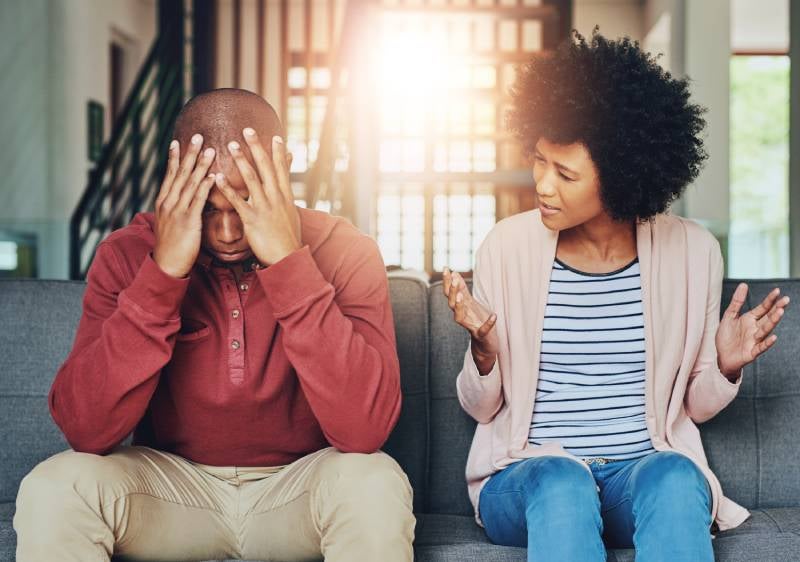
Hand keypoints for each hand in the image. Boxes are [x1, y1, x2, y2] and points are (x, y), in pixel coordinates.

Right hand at [153, 134, 215, 277]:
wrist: (167, 265)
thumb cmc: (172, 246)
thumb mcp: (171, 223)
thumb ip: (178, 209)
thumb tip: (185, 200)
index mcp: (164, 202)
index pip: (170, 175)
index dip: (174, 158)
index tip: (178, 141)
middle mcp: (168, 203)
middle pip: (180, 173)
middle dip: (189, 154)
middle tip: (198, 136)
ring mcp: (177, 211)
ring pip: (189, 183)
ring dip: (200, 165)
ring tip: (210, 149)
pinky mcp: (188, 221)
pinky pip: (198, 200)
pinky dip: (205, 186)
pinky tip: (212, 175)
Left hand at [215, 128, 300, 265]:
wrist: (288, 258)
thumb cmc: (288, 239)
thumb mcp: (292, 215)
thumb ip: (287, 199)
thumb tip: (288, 191)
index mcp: (286, 197)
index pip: (282, 170)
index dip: (279, 153)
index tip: (275, 137)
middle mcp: (276, 198)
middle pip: (266, 168)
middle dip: (257, 148)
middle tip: (248, 130)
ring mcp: (264, 207)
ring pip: (252, 179)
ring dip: (241, 160)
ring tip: (231, 145)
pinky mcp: (252, 219)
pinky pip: (237, 200)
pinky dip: (227, 187)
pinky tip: (217, 176)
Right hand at [443, 268, 498, 374]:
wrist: (485, 345)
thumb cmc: (478, 320)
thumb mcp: (471, 303)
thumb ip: (462, 290)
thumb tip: (454, 273)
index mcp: (460, 308)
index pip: (449, 293)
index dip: (446, 281)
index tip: (446, 268)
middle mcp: (462, 316)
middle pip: (451, 304)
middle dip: (452, 291)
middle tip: (453, 279)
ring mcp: (471, 326)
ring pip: (459, 317)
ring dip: (459, 306)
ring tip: (461, 295)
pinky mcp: (481, 336)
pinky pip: (483, 331)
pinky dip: (488, 324)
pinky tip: (494, 316)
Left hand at [716, 283, 789, 378]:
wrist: (721, 357)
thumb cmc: (726, 337)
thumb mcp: (729, 316)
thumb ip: (737, 302)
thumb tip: (744, 284)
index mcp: (750, 319)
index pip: (763, 308)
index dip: (770, 300)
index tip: (777, 291)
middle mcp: (755, 329)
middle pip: (768, 317)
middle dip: (777, 309)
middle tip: (786, 300)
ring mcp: (755, 340)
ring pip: (766, 330)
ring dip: (773, 321)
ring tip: (780, 312)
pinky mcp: (752, 352)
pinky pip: (761, 347)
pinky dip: (767, 343)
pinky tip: (774, 337)